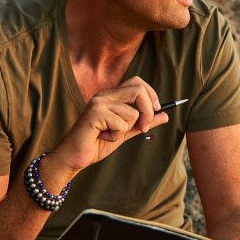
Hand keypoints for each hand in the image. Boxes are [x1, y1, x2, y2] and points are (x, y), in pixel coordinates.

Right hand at [51, 76, 167, 172]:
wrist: (74, 157)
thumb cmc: (97, 144)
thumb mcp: (126, 132)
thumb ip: (143, 122)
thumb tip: (165, 115)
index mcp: (111, 96)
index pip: (138, 83)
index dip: (151, 95)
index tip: (156, 111)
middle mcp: (104, 95)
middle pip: (138, 89)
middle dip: (148, 110)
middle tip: (143, 127)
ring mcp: (99, 102)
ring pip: (132, 112)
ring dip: (126, 130)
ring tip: (109, 134)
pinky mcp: (95, 113)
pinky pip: (121, 124)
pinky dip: (116, 136)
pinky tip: (102, 137)